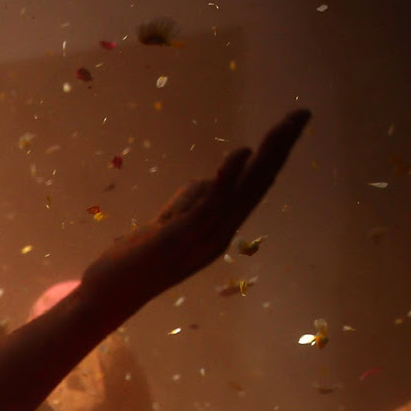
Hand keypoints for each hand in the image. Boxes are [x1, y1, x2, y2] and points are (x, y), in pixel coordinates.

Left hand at [80, 109, 308, 305]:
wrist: (108, 295)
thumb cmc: (134, 262)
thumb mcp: (167, 226)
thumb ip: (188, 204)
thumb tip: (207, 180)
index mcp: (218, 230)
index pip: (254, 186)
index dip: (274, 156)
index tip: (292, 125)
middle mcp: (220, 233)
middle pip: (258, 184)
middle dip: (280, 148)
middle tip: (302, 114)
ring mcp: (202, 237)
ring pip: (243, 191)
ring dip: (266, 156)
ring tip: (285, 125)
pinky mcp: (180, 237)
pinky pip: (211, 204)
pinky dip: (227, 178)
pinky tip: (242, 153)